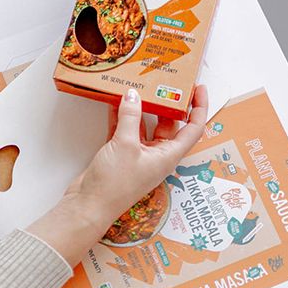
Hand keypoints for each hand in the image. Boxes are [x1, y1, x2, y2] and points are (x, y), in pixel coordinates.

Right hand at [27, 86, 209, 265]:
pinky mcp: (120, 153)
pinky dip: (122, 115)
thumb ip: (130, 117)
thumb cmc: (114, 185)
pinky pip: (125, 129)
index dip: (199, 108)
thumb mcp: (125, 145)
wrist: (89, 205)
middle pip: (169, 124)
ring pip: (145, 124)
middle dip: (168, 103)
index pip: (193, 129)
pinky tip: (116, 99)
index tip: (198, 88)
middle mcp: (157, 155)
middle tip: (166, 81)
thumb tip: (133, 94)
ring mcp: (138, 154)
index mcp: (168, 156)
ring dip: (142, 107)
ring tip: (141, 84)